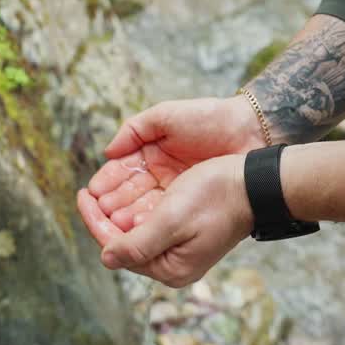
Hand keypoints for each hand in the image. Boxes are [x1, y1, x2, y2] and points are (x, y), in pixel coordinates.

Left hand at [77, 154, 251, 287]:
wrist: (254, 184)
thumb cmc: (216, 197)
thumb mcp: (172, 219)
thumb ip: (137, 243)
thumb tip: (106, 257)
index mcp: (169, 267)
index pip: (117, 247)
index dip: (94, 220)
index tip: (82, 194)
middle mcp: (173, 264)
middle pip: (124, 241)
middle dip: (104, 216)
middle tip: (89, 190)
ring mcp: (179, 249)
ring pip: (136, 230)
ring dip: (119, 209)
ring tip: (104, 189)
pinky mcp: (185, 233)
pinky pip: (151, 222)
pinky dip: (137, 207)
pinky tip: (130, 192)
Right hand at [82, 96, 263, 232]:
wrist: (252, 131)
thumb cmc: (211, 119)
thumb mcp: (167, 117)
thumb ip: (134, 129)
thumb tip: (107, 152)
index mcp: (152, 152)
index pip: (121, 171)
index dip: (106, 183)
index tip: (92, 193)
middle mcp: (160, 174)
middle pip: (128, 193)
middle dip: (111, 204)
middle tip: (98, 214)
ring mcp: (176, 191)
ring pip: (143, 207)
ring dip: (126, 216)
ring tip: (112, 223)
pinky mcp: (191, 205)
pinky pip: (164, 216)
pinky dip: (148, 222)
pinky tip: (135, 227)